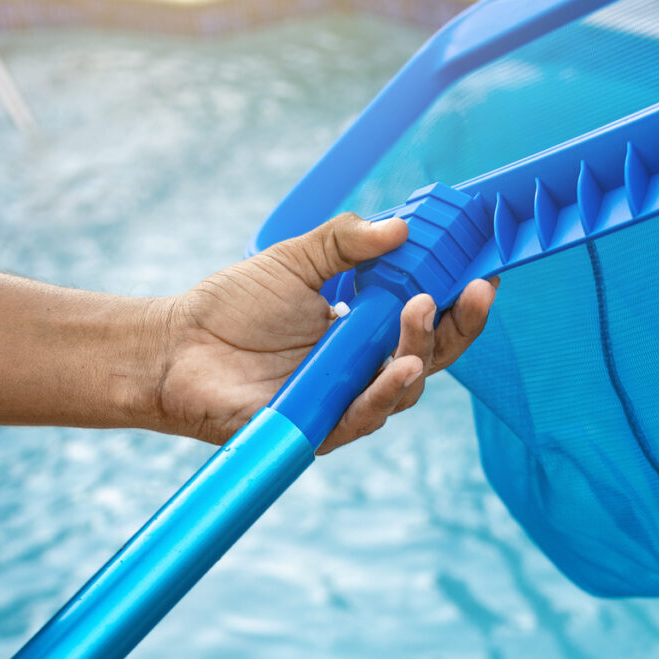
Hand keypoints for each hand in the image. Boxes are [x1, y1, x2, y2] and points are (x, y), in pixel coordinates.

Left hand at [153, 212, 497, 451]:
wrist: (174, 345)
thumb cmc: (231, 307)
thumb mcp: (296, 259)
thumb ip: (346, 241)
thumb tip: (400, 228)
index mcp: (364, 331)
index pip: (428, 322)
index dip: (460, 305)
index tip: (484, 275)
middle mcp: (361, 371)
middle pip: (429, 359)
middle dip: (455, 328)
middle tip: (461, 293)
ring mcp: (341, 403)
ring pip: (401, 391)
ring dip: (417, 355)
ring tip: (418, 316)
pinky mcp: (315, 430)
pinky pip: (360, 420)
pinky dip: (382, 396)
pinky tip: (398, 370)